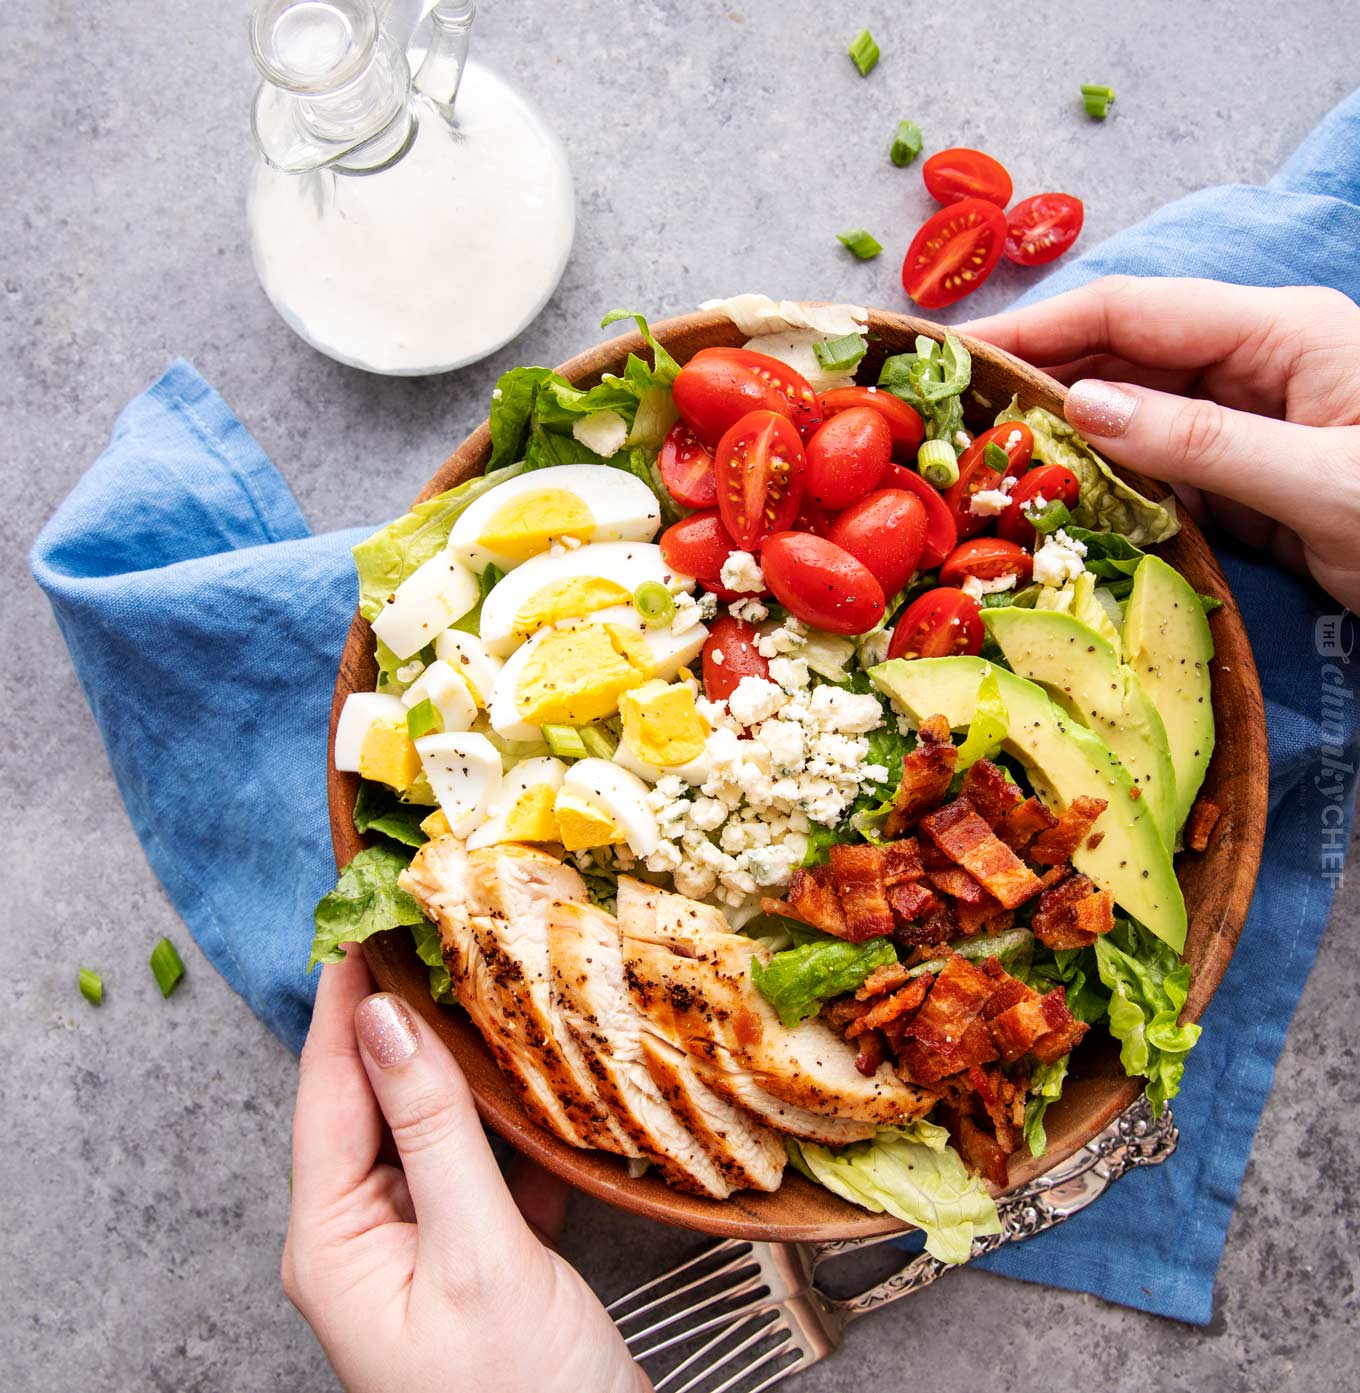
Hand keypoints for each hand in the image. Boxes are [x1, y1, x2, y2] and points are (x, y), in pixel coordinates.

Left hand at [283, 946, 649, 1392]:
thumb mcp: (478, 1254)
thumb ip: (432, 1131)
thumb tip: (384, 1018)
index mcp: (336, 1239)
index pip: (327, 1090)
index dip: (343, 1000)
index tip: (364, 917)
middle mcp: (364, 1236)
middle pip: (374, 1100)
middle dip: (402, 1017)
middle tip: (435, 930)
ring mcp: (420, 1246)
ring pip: (431, 1127)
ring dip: (460, 1063)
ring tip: (488, 981)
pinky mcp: (473, 1256)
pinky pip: (477, 1164)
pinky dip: (506, 1119)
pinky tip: (537, 1080)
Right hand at [964, 276, 1359, 609]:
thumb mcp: (1321, 481)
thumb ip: (1200, 443)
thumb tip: (1081, 409)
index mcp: (1280, 333)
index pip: (1133, 311)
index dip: (1040, 325)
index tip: (960, 351)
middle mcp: (1253, 365)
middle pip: (1120, 357)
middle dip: (1037, 383)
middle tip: (954, 421)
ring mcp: (1245, 421)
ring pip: (1129, 416)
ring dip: (1062, 441)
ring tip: (985, 467)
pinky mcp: (1241, 476)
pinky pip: (1154, 470)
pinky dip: (1102, 486)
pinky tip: (1053, 506)